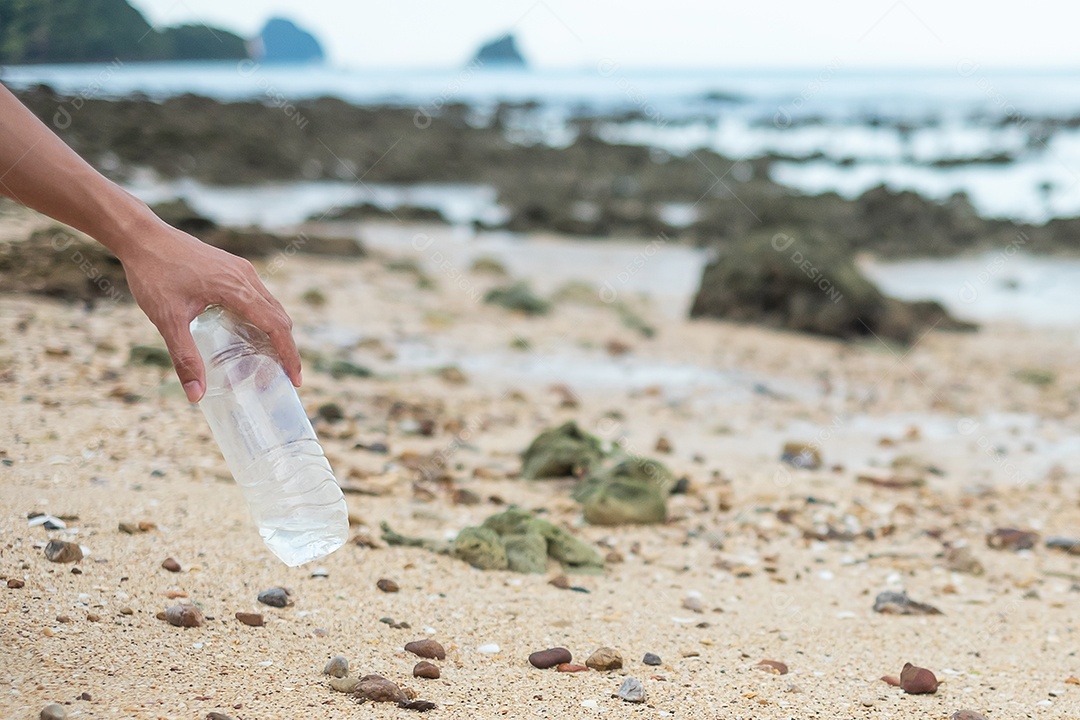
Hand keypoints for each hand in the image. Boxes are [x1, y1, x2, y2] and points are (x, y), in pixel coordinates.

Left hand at [120, 221, 301, 401]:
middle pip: (280, 317)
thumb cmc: (154, 273)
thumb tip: (195, 395)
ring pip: (271, 305)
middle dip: (286, 347)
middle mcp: (246, 277)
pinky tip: (248, 331)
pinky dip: (263, 317)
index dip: (289, 354)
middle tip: (283, 375)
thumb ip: (184, 357)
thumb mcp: (167, 320)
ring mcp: (241, 269)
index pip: (276, 326)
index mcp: (237, 288)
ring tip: (269, 357)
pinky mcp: (232, 267)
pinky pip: (258, 296)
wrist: (142, 235)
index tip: (295, 378)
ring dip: (275, 332)